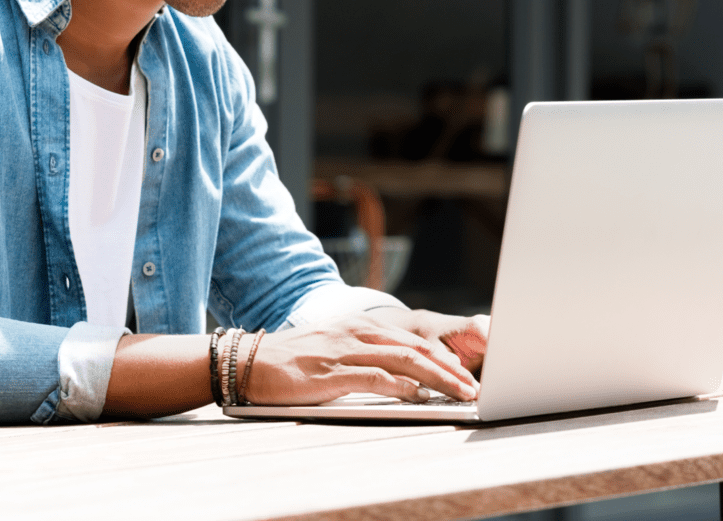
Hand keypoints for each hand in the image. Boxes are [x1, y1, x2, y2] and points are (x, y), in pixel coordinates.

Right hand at [242, 312, 481, 405]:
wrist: (248, 361)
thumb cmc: (291, 362)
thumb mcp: (334, 352)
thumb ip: (367, 359)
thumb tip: (405, 380)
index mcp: (359, 326)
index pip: (412, 340)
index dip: (443, 357)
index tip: (466, 374)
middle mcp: (356, 333)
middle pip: (416, 348)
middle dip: (450, 369)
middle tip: (474, 387)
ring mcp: (344, 351)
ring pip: (404, 360)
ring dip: (438, 378)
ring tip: (460, 394)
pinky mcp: (331, 373)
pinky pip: (374, 377)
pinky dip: (401, 385)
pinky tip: (419, 394)